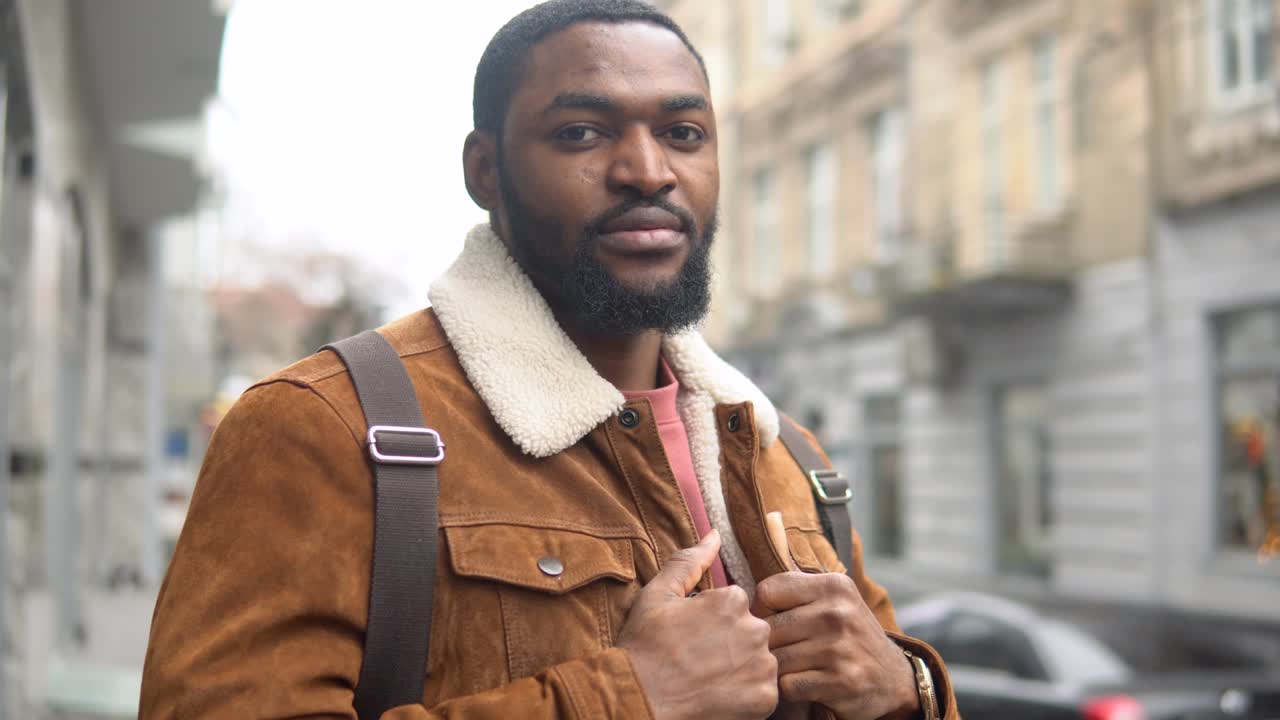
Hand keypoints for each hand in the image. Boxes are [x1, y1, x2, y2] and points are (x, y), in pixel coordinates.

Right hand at [617, 530, 777, 719]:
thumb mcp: (658, 595)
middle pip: (752, 632)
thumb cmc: (644, 648)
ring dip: (742, 670)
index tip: (693, 639)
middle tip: (700, 661)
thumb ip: (690, 561)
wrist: (639, 701)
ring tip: (710, 680)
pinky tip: (721, 696)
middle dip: (732, 645)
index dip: (713, 623)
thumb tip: (715, 534)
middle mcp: (754, 628)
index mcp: (732, 600)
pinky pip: (765, 692)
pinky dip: (747, 696)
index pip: (736, 606)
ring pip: (761, 661)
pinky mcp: (765, 698)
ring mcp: (762, 665)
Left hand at [752, 571, 918, 719]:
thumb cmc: (850, 636)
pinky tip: (805, 683)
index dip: (762, 609)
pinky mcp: (840, 681)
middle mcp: (837, 613)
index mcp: (833, 586)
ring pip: (775, 659)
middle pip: (768, 628)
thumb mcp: (835, 601)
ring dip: (779, 668)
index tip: (773, 621)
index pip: (768, 591)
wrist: (893, 678)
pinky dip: (790, 688)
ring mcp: (839, 648)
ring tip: (795, 667)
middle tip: (783, 650)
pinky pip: (787, 685)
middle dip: (769, 643)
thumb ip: (796, 592)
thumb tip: (744, 599)